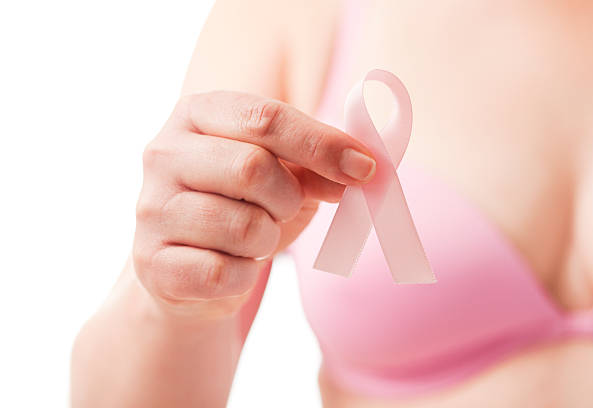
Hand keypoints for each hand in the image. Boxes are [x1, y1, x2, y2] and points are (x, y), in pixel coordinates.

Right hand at [132, 91, 375, 315]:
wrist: (191, 266)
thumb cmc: (241, 208)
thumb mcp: (283, 176)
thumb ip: (316, 166)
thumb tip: (362, 170)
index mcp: (196, 114)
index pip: (264, 117)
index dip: (322, 144)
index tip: (365, 169)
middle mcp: (163, 153)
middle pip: (251, 167)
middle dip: (287, 197)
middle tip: (285, 208)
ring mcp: (151, 208)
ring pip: (242, 226)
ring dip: (266, 239)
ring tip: (252, 238)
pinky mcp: (151, 262)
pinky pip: (222, 272)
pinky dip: (245, 275)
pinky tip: (232, 267)